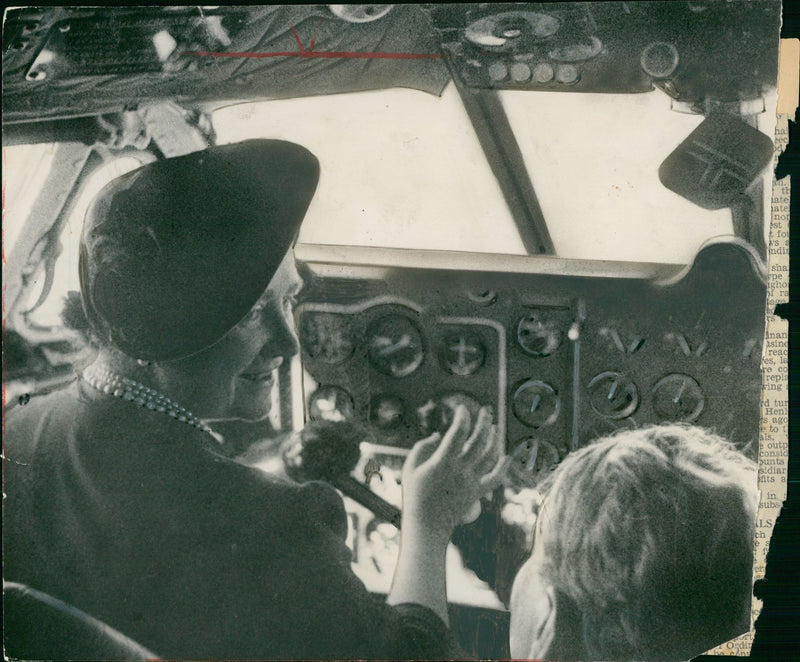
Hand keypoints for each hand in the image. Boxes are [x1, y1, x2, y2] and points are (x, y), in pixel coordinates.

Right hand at [400, 404, 508, 543]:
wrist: (427, 527)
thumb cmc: (414, 496)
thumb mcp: (410, 468)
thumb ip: (422, 447)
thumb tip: (437, 435)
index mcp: (442, 462)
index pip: (458, 433)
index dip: (462, 417)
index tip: (461, 408)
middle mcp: (460, 470)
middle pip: (479, 440)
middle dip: (484, 422)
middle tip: (485, 410)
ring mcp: (471, 482)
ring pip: (490, 455)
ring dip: (493, 439)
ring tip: (493, 427)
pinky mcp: (477, 492)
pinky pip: (495, 478)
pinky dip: (503, 467)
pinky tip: (507, 456)